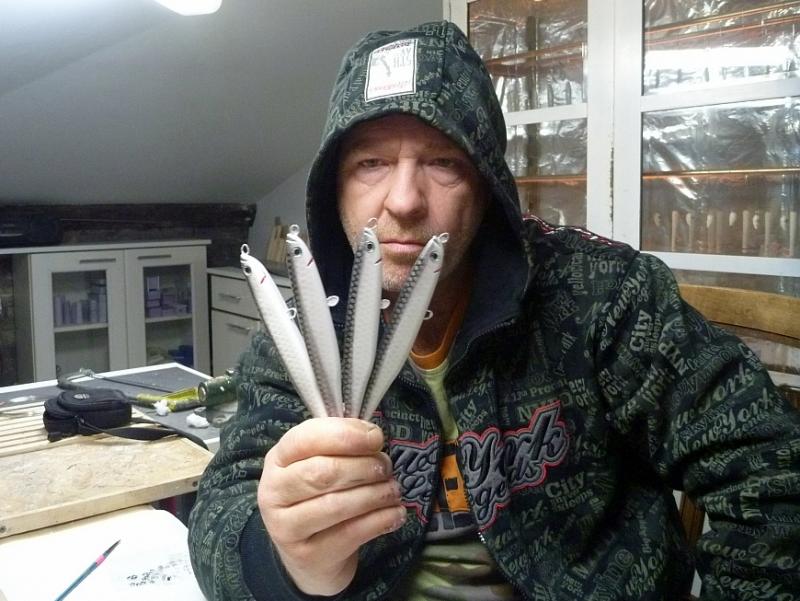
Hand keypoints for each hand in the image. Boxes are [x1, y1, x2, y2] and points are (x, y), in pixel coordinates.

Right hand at [258, 418, 405, 595]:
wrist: (308, 554)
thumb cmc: (318, 496)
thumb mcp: (318, 463)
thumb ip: (340, 446)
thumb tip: (373, 437)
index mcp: (278, 459)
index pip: (305, 439)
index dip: (344, 435)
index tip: (376, 438)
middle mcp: (274, 492)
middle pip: (323, 472)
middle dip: (364, 466)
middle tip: (386, 468)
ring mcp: (286, 528)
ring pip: (337, 505)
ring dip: (375, 494)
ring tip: (393, 490)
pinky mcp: (308, 556)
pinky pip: (351, 534)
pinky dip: (381, 520)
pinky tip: (395, 513)